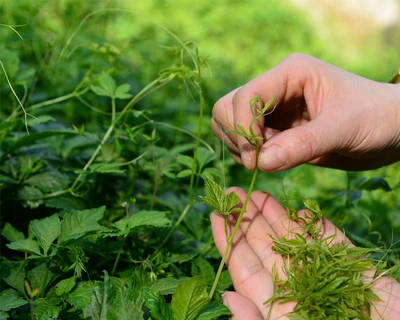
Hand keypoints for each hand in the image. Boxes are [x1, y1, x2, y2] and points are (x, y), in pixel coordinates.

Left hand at [210, 187, 399, 318]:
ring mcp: (323, 275)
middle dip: (248, 219)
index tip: (216, 214)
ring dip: (276, 216)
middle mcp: (295, 286)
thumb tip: (227, 299)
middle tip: (233, 192)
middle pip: (265, 246)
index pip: (245, 267)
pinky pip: (331, 242)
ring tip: (259, 193)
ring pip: (293, 239)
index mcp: (277, 305)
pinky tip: (302, 210)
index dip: (229, 240)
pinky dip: (317, 226)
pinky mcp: (352, 269)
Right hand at [211, 53, 399, 171]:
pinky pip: (244, 140)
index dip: (243, 128)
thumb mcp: (344, 128)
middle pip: (228, 107)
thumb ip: (303, 144)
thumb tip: (260, 162)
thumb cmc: (376, 118)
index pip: (246, 96)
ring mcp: (273, 109)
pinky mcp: (274, 129)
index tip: (255, 160)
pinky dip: (249, 154)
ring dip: (240, 146)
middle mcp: (275, 88)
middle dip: (237, 136)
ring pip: (229, 123)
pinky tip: (273, 160)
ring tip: (271, 158)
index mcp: (290, 73)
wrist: (391, 130)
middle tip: (262, 159)